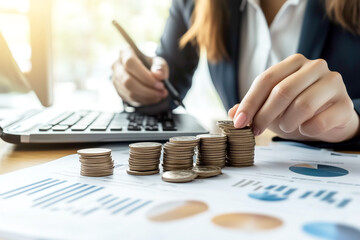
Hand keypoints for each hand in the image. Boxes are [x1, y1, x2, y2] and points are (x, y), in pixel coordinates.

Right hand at [111, 48, 168, 106]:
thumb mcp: (158, 62)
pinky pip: (130, 99)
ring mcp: (115, 79)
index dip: (145, 76)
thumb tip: (159, 75)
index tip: (160, 84)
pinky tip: (153, 98)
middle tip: (162, 92)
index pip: (130, 63)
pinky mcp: (118, 90)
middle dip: (147, 90)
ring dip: (147, 97)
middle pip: (128, 80)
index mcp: (125, 52)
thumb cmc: (150, 65)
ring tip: (160, 95)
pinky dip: (144, 100)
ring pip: (129, 92)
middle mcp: (117, 65)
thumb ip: (160, 67)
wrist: (143, 71)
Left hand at [228, 54, 359, 142]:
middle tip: (255, 131)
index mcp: (294, 62)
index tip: (238, 122)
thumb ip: (252, 106)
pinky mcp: (345, 104)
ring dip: (287, 122)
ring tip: (286, 126)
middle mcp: (315, 67)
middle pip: (282, 91)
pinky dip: (306, 130)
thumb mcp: (271, 106)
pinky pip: (318, 121)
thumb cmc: (296, 110)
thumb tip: (232, 113)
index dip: (249, 102)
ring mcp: (333, 83)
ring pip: (302, 106)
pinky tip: (305, 128)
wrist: (329, 120)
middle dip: (264, 115)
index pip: (266, 79)